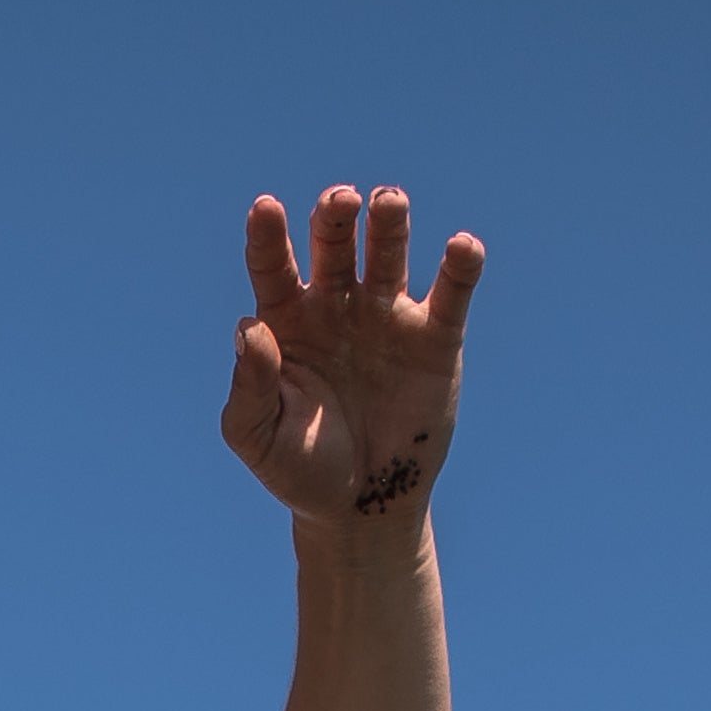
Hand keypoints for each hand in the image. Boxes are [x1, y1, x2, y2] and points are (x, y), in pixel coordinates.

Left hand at [218, 183, 481, 533]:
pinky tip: (461, 247)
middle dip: (336, 216)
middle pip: (335, 242)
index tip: (265, 208)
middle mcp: (337, 305)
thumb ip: (251, 385)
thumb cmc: (300, 469)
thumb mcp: (259, 437)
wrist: (360, 508)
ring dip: (390, 221)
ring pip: (390, 251)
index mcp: (288, 321)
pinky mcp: (435, 339)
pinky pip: (451, 292)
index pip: (274, 265)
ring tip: (389, 203)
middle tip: (340, 202)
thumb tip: (249, 329)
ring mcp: (388, 316)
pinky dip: (461, 265)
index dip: (268, 235)